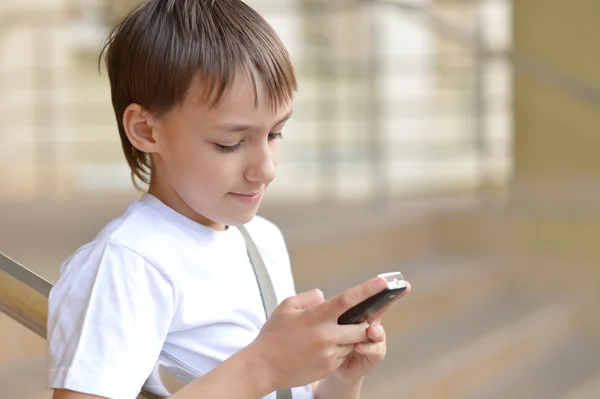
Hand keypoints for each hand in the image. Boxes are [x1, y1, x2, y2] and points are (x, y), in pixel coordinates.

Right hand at [250, 277, 391, 390]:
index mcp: (316, 316)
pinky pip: (344, 355)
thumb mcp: (286, 306)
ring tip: (324, 337)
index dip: (367, 290)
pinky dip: (339, 350)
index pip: (347, 300)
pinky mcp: (329, 367)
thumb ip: (310, 298)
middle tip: (350, 320)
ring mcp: (329, 353)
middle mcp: (326, 335)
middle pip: (361, 327)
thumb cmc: (274, 334)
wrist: (263, 366)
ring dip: (348, 338)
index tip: (383, 282)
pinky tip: (319, 350)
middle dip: (361, 323)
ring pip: (354, 342)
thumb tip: (326, 297)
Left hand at [333, 281, 410, 381]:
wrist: (332, 364)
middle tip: (386, 296)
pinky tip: (358, 346)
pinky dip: (367, 348)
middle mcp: (372, 324)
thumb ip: (326, 307)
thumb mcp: (329, 322)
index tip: (403, 283)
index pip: (375, 298)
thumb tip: (316, 292)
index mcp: (362, 313)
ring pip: (378, 332)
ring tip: (370, 330)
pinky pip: (374, 350)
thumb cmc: (333, 339)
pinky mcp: (375, 355)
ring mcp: (375, 340)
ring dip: (375, 331)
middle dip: (388, 303)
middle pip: (381, 311)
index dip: (387, 290)